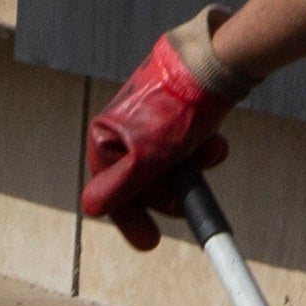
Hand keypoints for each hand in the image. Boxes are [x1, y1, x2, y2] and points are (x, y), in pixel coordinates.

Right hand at [76, 16, 244, 249]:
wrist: (212, 62)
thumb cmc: (176, 110)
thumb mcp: (149, 158)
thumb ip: (121, 188)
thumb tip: (91, 209)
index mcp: (104, 139)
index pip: (110, 193)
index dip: (131, 220)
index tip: (152, 243)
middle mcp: (121, 130)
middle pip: (141, 183)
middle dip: (169, 194)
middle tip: (188, 202)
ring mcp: (147, 122)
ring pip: (166, 166)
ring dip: (190, 171)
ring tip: (211, 156)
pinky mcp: (172, 113)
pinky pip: (182, 146)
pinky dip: (199, 150)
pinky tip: (214, 142)